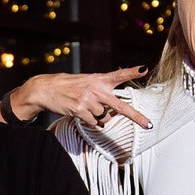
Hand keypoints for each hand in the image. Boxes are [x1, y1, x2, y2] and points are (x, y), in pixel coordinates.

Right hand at [8, 67, 151, 131]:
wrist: (46, 89)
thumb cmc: (68, 86)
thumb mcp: (86, 81)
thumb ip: (100, 89)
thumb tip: (112, 109)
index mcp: (99, 79)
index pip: (118, 74)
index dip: (132, 72)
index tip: (144, 69)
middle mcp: (96, 89)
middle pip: (121, 107)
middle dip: (136, 117)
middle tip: (148, 125)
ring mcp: (88, 100)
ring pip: (104, 117)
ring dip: (100, 117)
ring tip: (87, 108)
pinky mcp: (80, 110)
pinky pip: (94, 122)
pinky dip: (91, 122)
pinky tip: (82, 114)